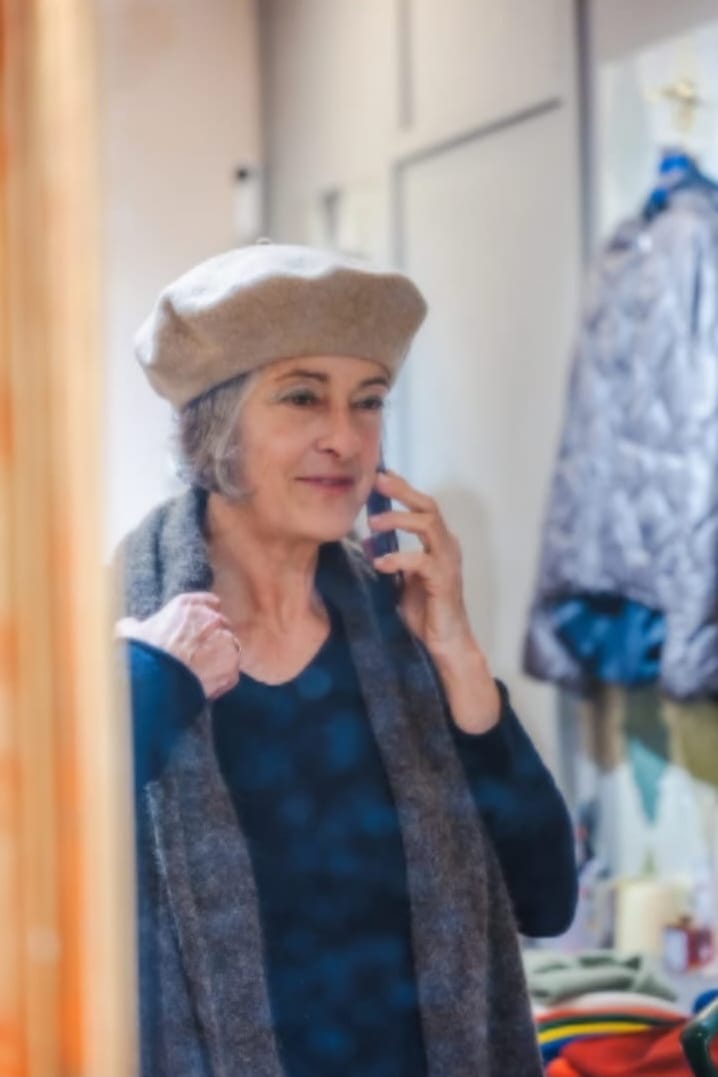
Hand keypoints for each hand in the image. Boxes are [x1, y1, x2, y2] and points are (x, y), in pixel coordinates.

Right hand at [115, 591, 241, 700]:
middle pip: (221, 625)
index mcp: (187, 607)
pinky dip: (223, 678)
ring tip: (202, 672)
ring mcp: (225, 643)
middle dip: (213, 637)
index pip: (208, 602)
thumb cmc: (142, 655)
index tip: (201, 625)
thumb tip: (128, 625)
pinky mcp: (231, 667)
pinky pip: (232, 671)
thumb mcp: (129, 634)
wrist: (156, 682)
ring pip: (230, 647)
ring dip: (220, 657)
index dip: (206, 614)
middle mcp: (210, 620)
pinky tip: (208, 686)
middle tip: (198, 653)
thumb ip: (133, 626)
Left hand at [368, 470, 473, 657]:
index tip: (379, 474)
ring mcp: (448, 562)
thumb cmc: (425, 611)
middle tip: (376, 482)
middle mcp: (447, 546)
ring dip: (399, 519)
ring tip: (373, 524)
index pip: (422, 506)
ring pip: (429, 525)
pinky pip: (422, 560)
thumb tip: (366, 541)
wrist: (444, 643)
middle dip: (402, 491)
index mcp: (438, 543)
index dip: (402, 488)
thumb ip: (389, 558)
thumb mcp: (401, 579)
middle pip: (428, 506)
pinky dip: (399, 557)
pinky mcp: (445, 580)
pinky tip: (380, 563)